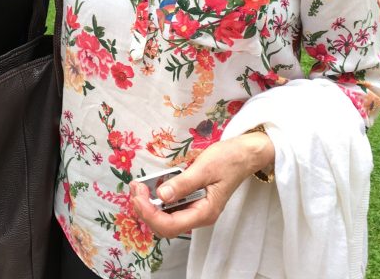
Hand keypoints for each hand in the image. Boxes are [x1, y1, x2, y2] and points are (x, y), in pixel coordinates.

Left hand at [127, 132, 273, 238]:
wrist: (244, 154)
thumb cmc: (229, 160)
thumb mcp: (205, 168)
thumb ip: (183, 183)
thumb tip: (161, 196)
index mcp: (204, 212)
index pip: (170, 226)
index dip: (150, 214)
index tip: (139, 195)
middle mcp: (198, 215)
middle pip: (165, 226)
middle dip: (145, 211)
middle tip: (135, 189)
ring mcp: (195, 209)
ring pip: (165, 218)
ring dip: (148, 206)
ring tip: (138, 187)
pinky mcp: (192, 201)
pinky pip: (170, 207)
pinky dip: (156, 200)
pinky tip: (149, 187)